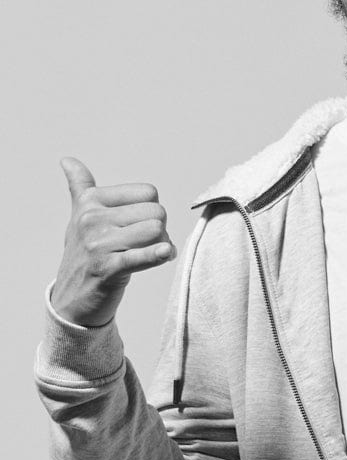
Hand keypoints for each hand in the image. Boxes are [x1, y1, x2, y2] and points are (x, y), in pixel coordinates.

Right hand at [50, 158, 175, 327]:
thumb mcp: (79, 216)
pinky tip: (165, 254)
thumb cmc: (83, 253)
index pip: (148, 193)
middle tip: (148, 246)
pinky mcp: (106, 268)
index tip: (141, 227)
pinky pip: (141, 256)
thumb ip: (79, 186)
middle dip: (161, 231)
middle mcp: (91, 219)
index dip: (152, 211)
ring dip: (162, 246)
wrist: (71, 299)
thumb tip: (67, 160)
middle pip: (156, 212)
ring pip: (155, 231)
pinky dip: (157, 255)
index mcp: (90, 201)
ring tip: (150, 256)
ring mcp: (97, 244)